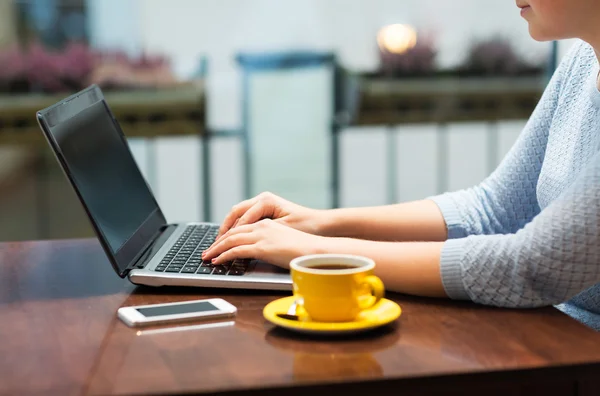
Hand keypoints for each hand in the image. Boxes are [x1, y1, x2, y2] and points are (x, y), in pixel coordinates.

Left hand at [203, 219, 325, 267]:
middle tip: (206, 251)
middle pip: (232, 232)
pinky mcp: (263, 247)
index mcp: (267, 223)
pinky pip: (237, 250)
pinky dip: (224, 256)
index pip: (240, 227)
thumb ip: (268, 243)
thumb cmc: (304, 249)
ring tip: (207, 257)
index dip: (226, 236)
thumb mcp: (283, 242)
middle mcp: (262, 226)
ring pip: (231, 240)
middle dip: (217, 242)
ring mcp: (262, 235)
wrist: (317, 250)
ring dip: (216, 249)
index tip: (217, 244)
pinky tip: (218, 261)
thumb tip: (258, 252)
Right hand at [216, 192, 321, 239]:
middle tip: (213, 247)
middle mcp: (262, 199)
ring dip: (228, 229)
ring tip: (218, 244)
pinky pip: (244, 217)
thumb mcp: (282, 231)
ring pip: (237, 215)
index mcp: (266, 201)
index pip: (241, 219)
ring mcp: (262, 203)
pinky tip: (231, 240)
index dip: (230, 235)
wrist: (320, 223)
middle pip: (234, 213)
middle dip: (223, 231)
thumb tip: (240, 240)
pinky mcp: (263, 210)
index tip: (221, 248)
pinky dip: (236, 228)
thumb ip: (261, 233)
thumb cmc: (306, 226)